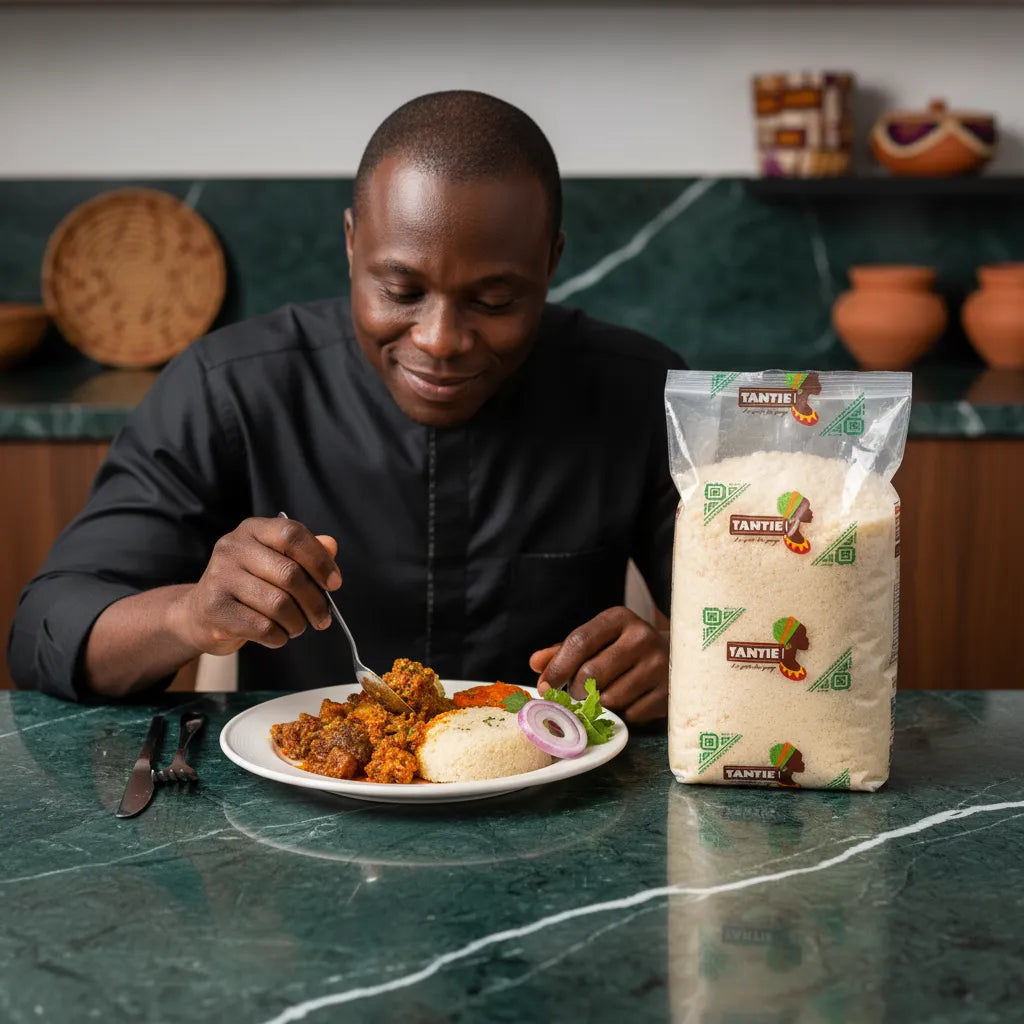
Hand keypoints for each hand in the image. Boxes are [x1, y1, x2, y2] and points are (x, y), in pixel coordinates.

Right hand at [171, 517, 340, 655]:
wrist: (199, 614)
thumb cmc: (248, 586)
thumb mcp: (276, 562)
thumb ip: (306, 553)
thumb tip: (331, 546)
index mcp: (252, 530)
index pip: (292, 534)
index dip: (320, 560)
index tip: (334, 583)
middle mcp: (232, 548)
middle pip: (290, 574)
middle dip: (315, 602)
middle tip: (323, 618)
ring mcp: (219, 577)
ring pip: (279, 604)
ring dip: (298, 622)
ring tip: (297, 627)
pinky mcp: (215, 609)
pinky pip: (263, 627)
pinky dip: (279, 636)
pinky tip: (278, 635)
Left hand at [528, 606, 668, 723]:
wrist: (675, 656)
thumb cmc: (624, 648)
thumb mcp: (596, 641)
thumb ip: (564, 651)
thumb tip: (536, 664)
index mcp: (619, 619)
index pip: (580, 641)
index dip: (558, 667)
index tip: (544, 685)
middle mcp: (641, 637)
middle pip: (591, 673)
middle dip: (577, 690)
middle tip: (578, 694)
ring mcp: (658, 665)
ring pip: (610, 698)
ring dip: (599, 704)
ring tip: (605, 695)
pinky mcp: (668, 693)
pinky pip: (630, 714)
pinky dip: (622, 714)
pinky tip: (628, 701)